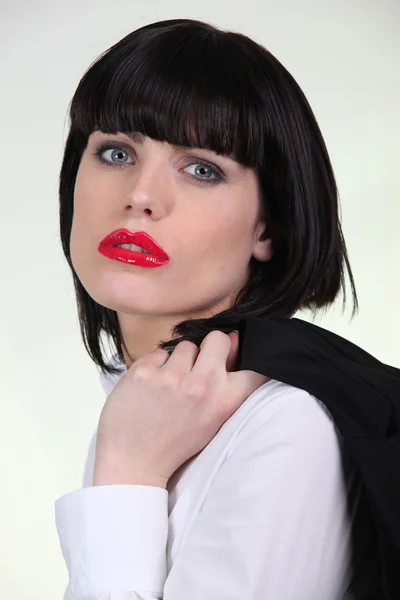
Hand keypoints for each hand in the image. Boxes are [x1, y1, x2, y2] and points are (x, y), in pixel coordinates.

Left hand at [93, 330, 268, 487]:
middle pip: (218, 339)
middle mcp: (201, 384)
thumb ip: (226, 381)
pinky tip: (150, 386)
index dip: (246, 359)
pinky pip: (158, 353)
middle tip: (198, 366)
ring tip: (170, 384)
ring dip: (179, 360)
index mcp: (223, 401)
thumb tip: (234, 338)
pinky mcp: (144, 371)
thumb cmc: (175, 442)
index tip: (235, 361)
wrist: (133, 462)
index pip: (255, 369)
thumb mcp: (210, 418)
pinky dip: (155, 366)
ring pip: (185, 345)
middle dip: (211, 348)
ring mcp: (171, 376)